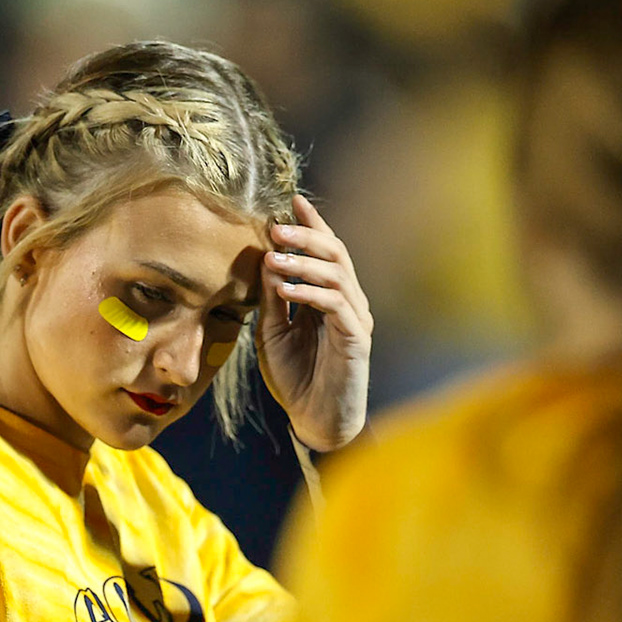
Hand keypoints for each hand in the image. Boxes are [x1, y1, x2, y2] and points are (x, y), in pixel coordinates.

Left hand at [256, 195, 371, 451]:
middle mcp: (348, 301)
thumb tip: (265, 260)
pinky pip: (336, 305)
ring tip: (275, 257)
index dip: (312, 224)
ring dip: (304, 262)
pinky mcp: (356, 338)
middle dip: (307, 235)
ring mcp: (355, 318)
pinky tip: (288, 289)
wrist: (316, 420)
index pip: (324, 251)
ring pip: (338, 274)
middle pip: (335, 253)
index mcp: (329, 296)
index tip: (291, 200)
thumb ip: (273, 299)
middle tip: (277, 227)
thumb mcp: (274, 332)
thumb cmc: (297, 378)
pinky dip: (311, 292)